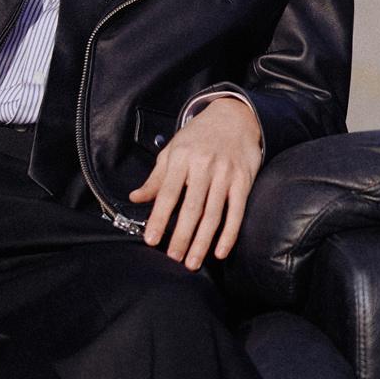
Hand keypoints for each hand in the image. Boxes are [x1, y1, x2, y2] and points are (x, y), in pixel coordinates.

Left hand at [130, 96, 262, 268]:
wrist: (234, 116)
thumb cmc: (199, 136)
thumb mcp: (173, 151)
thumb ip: (156, 177)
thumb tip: (136, 198)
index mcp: (182, 158)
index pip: (168, 194)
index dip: (159, 219)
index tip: (151, 240)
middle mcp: (204, 166)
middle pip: (191, 208)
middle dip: (181, 237)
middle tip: (173, 259)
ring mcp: (226, 174)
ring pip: (213, 214)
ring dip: (202, 242)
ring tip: (192, 262)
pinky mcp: (244, 181)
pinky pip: (236, 212)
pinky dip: (229, 234)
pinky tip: (220, 251)